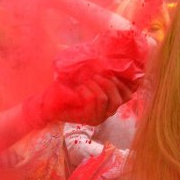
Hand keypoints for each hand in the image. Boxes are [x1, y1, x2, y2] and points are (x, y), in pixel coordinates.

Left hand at [24, 75, 138, 127]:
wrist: (51, 104)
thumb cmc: (70, 89)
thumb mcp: (90, 80)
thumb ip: (103, 74)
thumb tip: (112, 60)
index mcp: (112, 104)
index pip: (128, 95)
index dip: (122, 82)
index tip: (108, 71)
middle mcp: (109, 113)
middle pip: (119, 97)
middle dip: (106, 82)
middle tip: (94, 76)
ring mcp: (99, 118)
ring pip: (105, 98)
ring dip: (95, 85)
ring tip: (86, 81)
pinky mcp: (88, 119)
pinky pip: (93, 100)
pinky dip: (86, 90)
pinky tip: (79, 88)